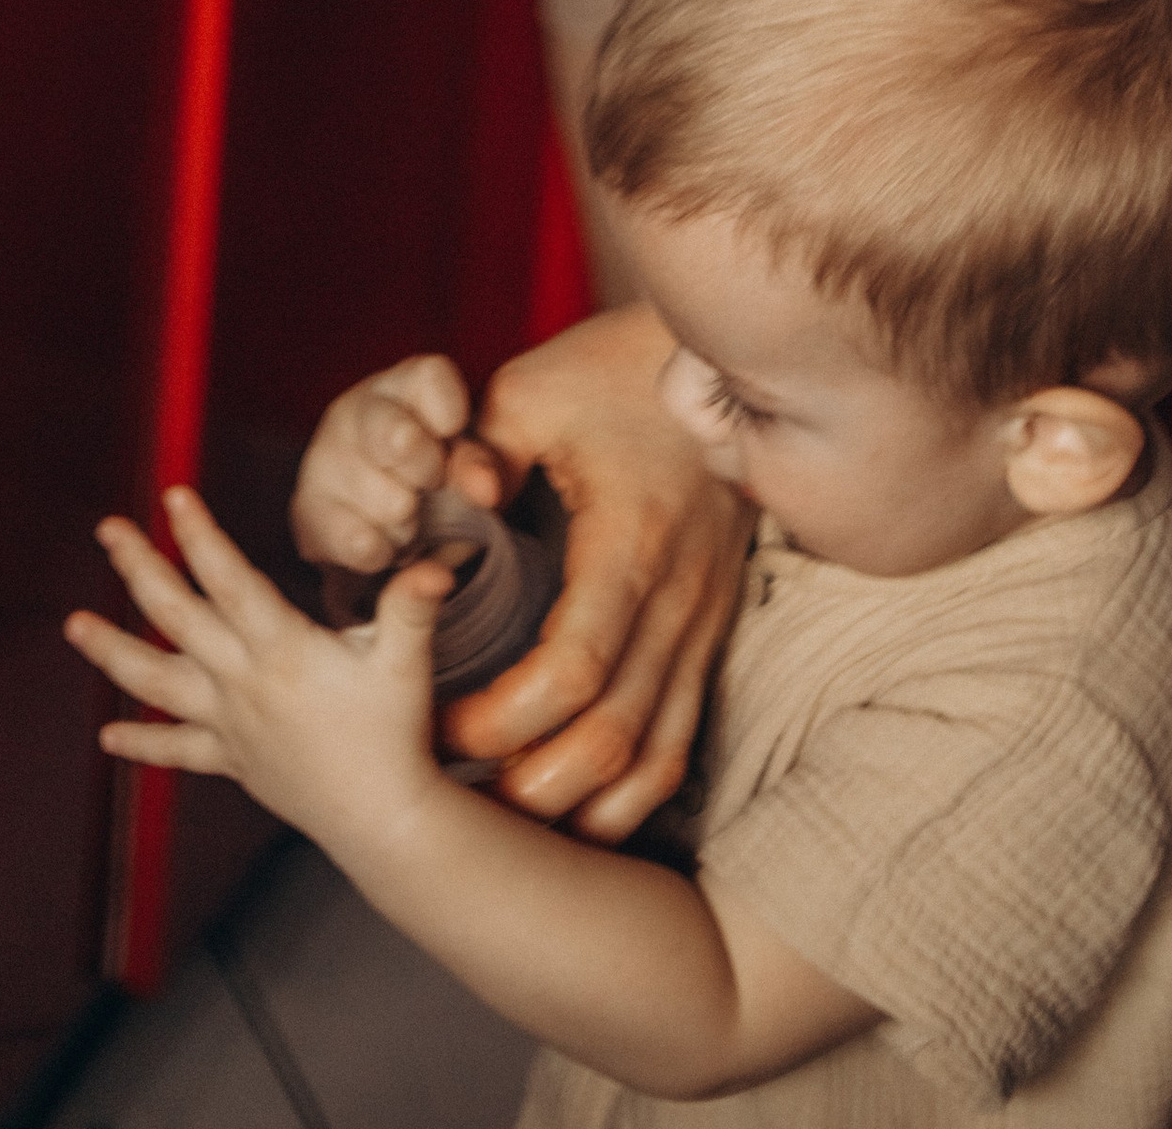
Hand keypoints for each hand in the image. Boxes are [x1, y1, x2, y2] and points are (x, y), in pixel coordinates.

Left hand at [66, 485, 453, 862]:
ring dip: (112, 651)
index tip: (171, 496)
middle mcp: (243, 681)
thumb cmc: (395, 735)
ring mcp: (230, 723)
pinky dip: (142, 745)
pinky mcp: (232, 760)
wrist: (383, 820)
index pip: (229, 579)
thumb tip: (436, 561)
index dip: (199, 536)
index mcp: (281, 648)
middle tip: (106, 529)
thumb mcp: (405, 663)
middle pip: (175, 616)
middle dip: (138, 569)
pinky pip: (178, 751)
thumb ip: (411, 607)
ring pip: (156, 682)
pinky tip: (108, 739)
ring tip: (74, 626)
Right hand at [290, 351, 477, 574]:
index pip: (430, 377)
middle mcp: (358, 411)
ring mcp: (325, 457)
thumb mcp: (468, 460)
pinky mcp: (308, 508)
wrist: (378, 521)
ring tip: (409, 518)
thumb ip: (484, 458)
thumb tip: (492, 472)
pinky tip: (385, 544)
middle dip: (426, 470)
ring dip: (410, 523)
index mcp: (405, 385)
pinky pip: (358, 541)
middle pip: (398, 436)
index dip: (449, 409)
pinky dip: (383, 551)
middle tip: (430, 483)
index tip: (455, 434)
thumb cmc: (434, 474)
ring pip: (385, 500)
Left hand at [441, 308, 750, 839]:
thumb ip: (481, 452)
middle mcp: (677, 598)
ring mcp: (703, 622)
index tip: (443, 723)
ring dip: (582, 802)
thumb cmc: (616, 371)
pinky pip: (682, 740)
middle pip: (611, 734)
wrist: (728, 364)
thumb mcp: (534, 391)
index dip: (504, 717)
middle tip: (460, 784)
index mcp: (628, 543)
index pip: (572, 669)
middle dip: (532, 782)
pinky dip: (632, 790)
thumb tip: (444, 506)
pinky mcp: (712, 632)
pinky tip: (578, 803)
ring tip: (509, 807)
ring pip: (655, 756)